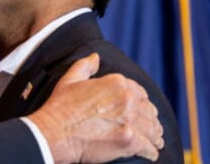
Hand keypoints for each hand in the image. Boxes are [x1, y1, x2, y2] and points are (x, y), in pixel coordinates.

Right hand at [27, 53, 164, 163]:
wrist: (54, 132)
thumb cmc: (59, 107)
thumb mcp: (70, 80)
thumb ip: (85, 66)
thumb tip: (95, 57)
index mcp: (116, 83)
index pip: (140, 93)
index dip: (141, 103)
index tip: (141, 111)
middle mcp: (126, 99)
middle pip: (149, 111)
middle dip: (151, 120)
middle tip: (151, 129)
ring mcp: (129, 120)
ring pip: (152, 129)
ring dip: (154, 136)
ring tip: (155, 142)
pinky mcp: (129, 140)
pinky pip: (149, 147)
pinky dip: (151, 151)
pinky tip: (151, 153)